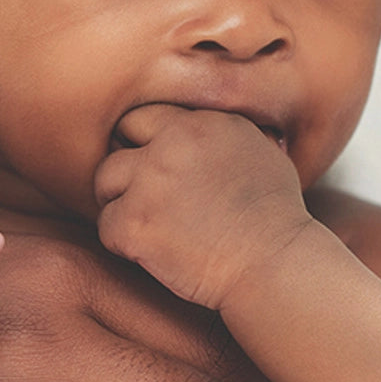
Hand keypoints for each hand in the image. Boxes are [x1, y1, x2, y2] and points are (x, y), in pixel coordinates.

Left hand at [95, 106, 309, 308]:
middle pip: (118, 138)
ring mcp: (150, 181)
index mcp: (203, 121)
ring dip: (120, 202)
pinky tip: (152, 252)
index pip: (147, 115)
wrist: (274, 266)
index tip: (159, 169)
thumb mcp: (262, 151)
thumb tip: (207, 126)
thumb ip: (224, 131)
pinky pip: (106, 226)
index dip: (147, 142)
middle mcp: (173, 142)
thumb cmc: (276, 218)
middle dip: (127, 166)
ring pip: (104, 180)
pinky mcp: (135, 222)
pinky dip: (122, 242)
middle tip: (146, 197)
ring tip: (150, 226)